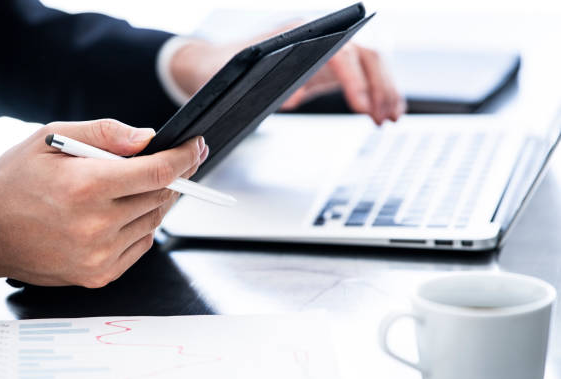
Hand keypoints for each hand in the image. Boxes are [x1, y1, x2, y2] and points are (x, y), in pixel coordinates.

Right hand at [0, 119, 207, 287]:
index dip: (184, 157)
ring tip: (130, 189)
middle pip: (161, 196)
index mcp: (86, 187)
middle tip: (170, 163)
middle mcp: (97, 225)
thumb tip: (148, 137)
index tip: (196, 147)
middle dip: (171, 176)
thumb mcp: (52, 139)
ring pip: (155, 221)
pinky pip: (142, 245)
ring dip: (154, 201)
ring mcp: (100, 255)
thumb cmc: (14, 181)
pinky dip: (141, 226)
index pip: (158, 172)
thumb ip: (106, 134)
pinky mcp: (100, 275)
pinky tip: (120, 214)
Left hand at [170, 26, 404, 124]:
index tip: (363, 106)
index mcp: (296, 36)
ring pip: (367, 62)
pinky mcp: (323, 66)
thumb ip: (262, 88)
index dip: (355, 80)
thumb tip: (292, 97)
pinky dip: (374, 92)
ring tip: (391, 118)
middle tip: (386, 118)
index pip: (338, 53)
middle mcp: (315, 37)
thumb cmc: (221, 72)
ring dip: (384, 90)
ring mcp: (322, 50)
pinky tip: (382, 111)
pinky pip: (358, 74)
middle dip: (380, 86)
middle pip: (363, 54)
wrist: (211, 64)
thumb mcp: (236, 82)